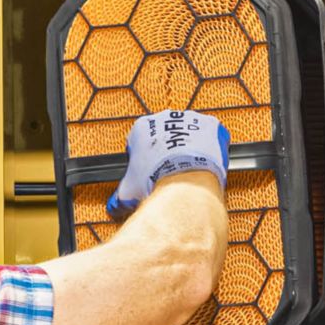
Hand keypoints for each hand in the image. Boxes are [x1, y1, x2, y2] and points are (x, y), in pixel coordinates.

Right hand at [106, 109, 228, 218]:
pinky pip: (210, 135)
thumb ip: (120, 197)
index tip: (151, 170)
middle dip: (168, 152)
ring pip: (188, 134)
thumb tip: (114, 205)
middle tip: (170, 170)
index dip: (145, 159)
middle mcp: (165, 118)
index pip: (140, 141)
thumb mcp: (130, 191)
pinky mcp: (210, 125)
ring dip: (189, 147)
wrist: (186, 180)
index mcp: (141, 127)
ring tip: (189, 168)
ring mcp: (188, 119)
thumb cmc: (158, 179)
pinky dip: (210, 147)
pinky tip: (205, 162)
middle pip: (165, 136)